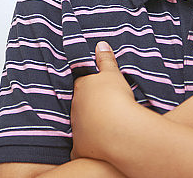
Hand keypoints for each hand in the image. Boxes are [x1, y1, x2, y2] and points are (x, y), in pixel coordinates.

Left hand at [70, 42, 139, 161]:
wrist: (118, 130)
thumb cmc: (115, 97)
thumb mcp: (113, 75)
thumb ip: (106, 60)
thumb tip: (100, 44)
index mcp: (82, 89)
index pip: (81, 84)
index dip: (88, 85)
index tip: (96, 88)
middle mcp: (75, 109)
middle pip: (79, 105)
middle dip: (88, 106)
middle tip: (104, 107)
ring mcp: (76, 129)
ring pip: (80, 126)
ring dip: (89, 125)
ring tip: (104, 126)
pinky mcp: (80, 147)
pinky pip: (81, 147)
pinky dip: (88, 146)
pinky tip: (94, 148)